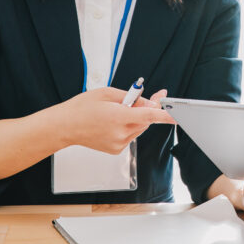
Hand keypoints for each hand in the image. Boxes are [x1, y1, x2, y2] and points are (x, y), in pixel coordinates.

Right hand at [58, 87, 173, 154]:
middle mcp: (120, 133)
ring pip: (140, 128)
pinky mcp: (116, 149)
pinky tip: (113, 122)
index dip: (165, 115)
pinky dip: (128, 127)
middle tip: (146, 97)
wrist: (65, 126)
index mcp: (118, 117)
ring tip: (119, 111)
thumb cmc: (83, 107)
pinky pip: (131, 135)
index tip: (177, 115)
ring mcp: (119, 143)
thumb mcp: (108, 93)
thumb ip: (132, 97)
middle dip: (148, 109)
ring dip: (137, 118)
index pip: (149, 115)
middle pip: (146, 120)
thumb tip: (149, 103)